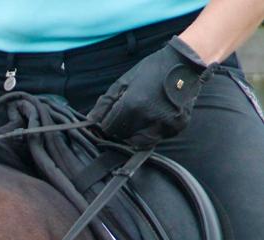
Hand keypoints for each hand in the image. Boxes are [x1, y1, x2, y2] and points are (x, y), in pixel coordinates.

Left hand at [87, 37, 214, 148]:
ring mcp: (164, 123)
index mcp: (132, 105)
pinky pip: (158, 137)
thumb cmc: (151, 70)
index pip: (109, 128)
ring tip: (141, 117)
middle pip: (124, 136)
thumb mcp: (124, 82)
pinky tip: (156, 117)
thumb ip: (105, 103)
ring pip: (141, 141)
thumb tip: (90, 122)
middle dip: (121, 129)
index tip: (111, 119)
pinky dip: (153, 132)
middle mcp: (148, 117)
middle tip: (127, 116)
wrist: (185, 63)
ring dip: (136, 134)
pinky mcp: (177, 126)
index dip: (107, 124)